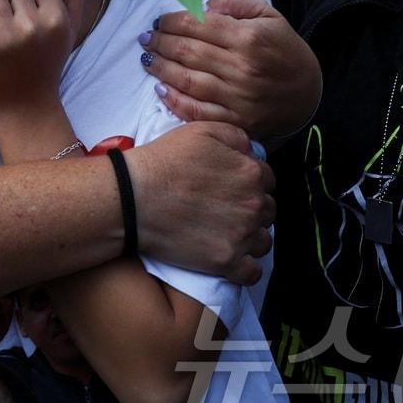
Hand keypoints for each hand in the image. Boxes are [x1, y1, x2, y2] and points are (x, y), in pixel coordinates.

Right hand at [127, 121, 275, 285]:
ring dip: (250, 238)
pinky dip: (244, 268)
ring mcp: (241, 235)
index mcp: (250, 172)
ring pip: (262, 241)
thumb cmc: (163, 162)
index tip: (231, 186)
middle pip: (268, 211)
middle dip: (252, 209)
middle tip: (226, 209)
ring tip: (226, 233)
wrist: (134, 196)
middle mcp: (253, 204)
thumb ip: (235, 135)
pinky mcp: (226, 261)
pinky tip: (230, 259)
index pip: (267, 179)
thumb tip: (251, 150)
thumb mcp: (201, 130)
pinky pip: (252, 273)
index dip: (249, 181)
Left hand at [140, 0, 321, 144]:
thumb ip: (235, 2)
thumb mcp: (268, 15)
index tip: (159, 21)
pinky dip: (175, 101)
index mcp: (249, 37)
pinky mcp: (236, 121)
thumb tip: (202, 6)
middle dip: (160, 42)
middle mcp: (242, 68)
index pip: (198, 24)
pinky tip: (161, 89)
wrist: (310, 93)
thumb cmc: (283, 50)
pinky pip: (197, 112)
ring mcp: (238, 97)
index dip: (172, 21)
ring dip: (160, 68)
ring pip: (187, 80)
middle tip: (146, 39)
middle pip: (187, 51)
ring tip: (147, 59)